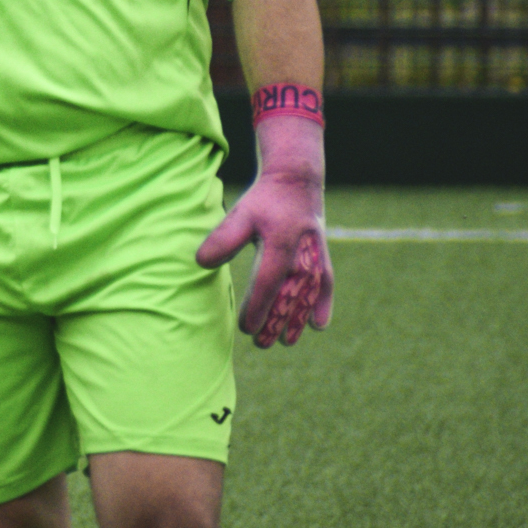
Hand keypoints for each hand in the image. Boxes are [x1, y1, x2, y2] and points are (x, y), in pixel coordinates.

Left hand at [196, 114, 332, 347]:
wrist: (295, 183)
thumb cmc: (263, 201)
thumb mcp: (239, 215)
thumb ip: (222, 239)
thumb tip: (201, 263)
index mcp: (280, 247)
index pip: (266, 285)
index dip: (257, 309)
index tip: (246, 329)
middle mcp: (302, 257)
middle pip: (289, 298)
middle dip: (276, 323)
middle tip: (262, 345)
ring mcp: (316, 259)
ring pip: (307, 297)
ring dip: (297, 320)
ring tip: (286, 342)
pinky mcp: (322, 258)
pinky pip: (326, 286)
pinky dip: (323, 305)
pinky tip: (318, 326)